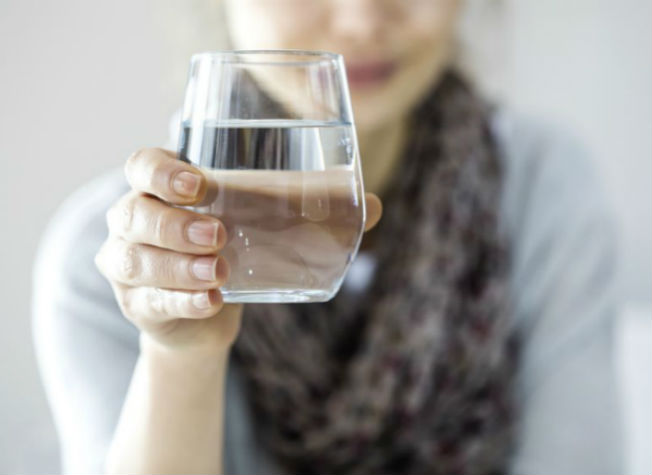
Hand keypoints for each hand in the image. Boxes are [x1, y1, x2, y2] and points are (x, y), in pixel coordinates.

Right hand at [95, 148, 381, 352]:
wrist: (204, 313)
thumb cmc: (231, 252)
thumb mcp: (260, 227)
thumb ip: (309, 214)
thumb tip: (374, 205)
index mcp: (161, 190)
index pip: (142, 166)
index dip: (161, 171)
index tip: (199, 185)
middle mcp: (134, 222)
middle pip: (132, 212)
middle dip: (174, 223)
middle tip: (218, 233)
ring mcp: (128, 265)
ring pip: (135, 260)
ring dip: (178, 265)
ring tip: (220, 271)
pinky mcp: (138, 304)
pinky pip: (151, 301)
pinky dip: (182, 301)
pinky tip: (211, 301)